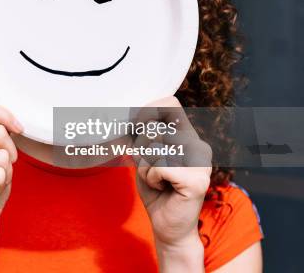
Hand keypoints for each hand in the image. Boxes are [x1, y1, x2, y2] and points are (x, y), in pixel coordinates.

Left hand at [133, 96, 211, 271]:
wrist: (168, 226)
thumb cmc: (155, 188)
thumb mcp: (144, 155)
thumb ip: (141, 134)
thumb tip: (128, 113)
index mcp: (189, 136)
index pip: (170, 103)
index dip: (148, 111)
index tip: (136, 127)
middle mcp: (199, 145)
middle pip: (154, 127)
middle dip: (141, 149)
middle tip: (151, 169)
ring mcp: (201, 163)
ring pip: (154, 147)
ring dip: (145, 167)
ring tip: (158, 180)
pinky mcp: (197, 180)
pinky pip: (159, 167)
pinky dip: (151, 178)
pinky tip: (163, 189)